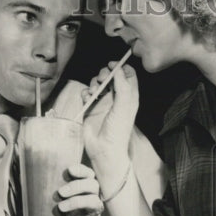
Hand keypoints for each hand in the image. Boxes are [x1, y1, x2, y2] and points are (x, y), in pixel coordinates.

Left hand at [56, 163, 103, 215]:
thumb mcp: (58, 205)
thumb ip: (51, 194)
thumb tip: (27, 180)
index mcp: (84, 191)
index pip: (89, 175)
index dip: (82, 170)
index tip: (69, 170)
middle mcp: (92, 200)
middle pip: (93, 185)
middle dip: (77, 186)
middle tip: (60, 192)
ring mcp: (93, 215)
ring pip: (95, 202)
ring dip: (77, 202)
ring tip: (61, 208)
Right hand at [81, 60, 138, 192]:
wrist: (104, 149)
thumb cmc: (118, 130)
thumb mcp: (124, 105)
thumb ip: (122, 85)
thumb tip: (118, 68)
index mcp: (129, 97)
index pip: (128, 75)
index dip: (121, 67)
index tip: (113, 65)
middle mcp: (117, 98)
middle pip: (111, 76)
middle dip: (105, 73)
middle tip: (102, 79)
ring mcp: (103, 103)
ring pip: (98, 83)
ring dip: (94, 83)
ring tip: (94, 92)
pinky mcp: (91, 108)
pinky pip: (87, 93)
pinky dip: (86, 93)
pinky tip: (87, 99)